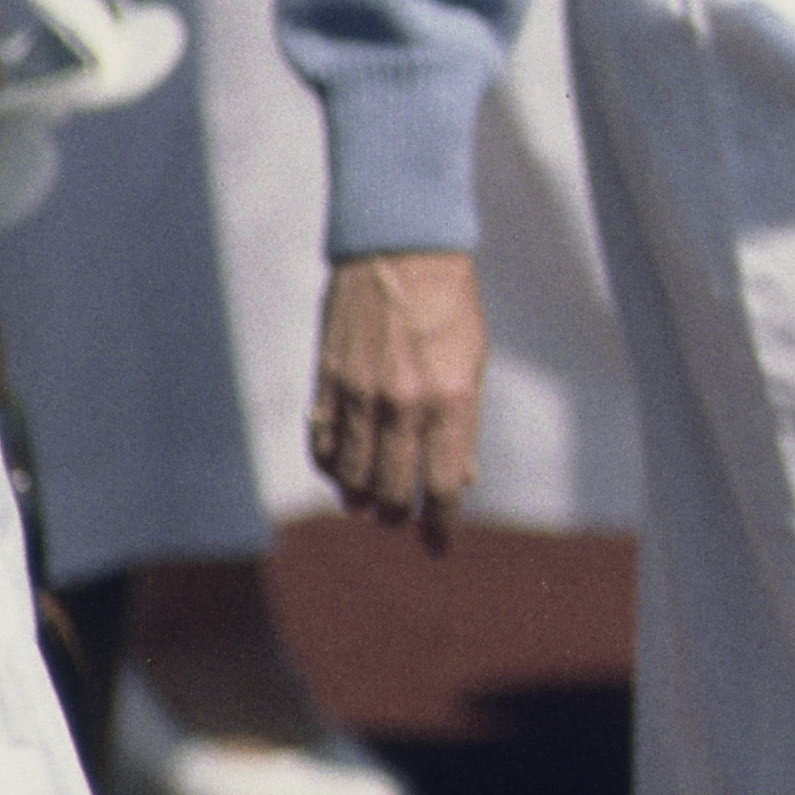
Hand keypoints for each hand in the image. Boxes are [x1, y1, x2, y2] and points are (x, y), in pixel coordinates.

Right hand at [309, 248, 486, 552]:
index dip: (440, 525)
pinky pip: (321, 442)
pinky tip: (338, 472)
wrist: (400, 249)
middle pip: (390, 489)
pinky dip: (328, 466)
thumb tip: (461, 479)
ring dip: (358, 497)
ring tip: (366, 503)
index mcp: (449, 400)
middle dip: (395, 514)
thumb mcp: (473, 363)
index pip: (442, 485)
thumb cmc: (450, 306)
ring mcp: (360, 393)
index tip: (439, 546)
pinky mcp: (328, 380)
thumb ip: (464, 424)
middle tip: (398, 519)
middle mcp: (403, 403)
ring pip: (350, 473)